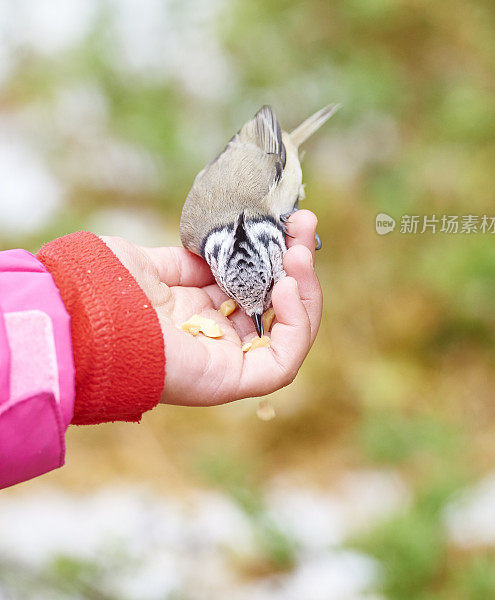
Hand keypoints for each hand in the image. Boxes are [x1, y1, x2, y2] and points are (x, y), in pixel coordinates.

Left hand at [102, 210, 322, 404]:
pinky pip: (281, 363)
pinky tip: (285, 288)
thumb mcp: (155, 264)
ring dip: (305, 292)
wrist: (83, 314)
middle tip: (305, 225)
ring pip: (289, 335)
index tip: (289, 221)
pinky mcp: (230, 378)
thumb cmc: (106, 289)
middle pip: (278, 308)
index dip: (276, 256)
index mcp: (198, 313)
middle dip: (298, 265)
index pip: (255, 289)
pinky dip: (295, 325)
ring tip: (299, 255)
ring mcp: (225, 360)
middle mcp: (216, 338)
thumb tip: (221, 248)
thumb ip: (191, 261)